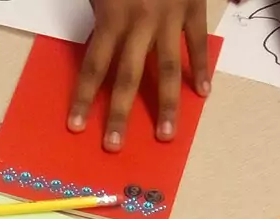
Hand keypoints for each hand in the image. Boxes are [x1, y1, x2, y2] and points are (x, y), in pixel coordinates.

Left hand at [70, 0, 209, 149]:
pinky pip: (196, 43)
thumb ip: (100, 14)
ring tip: (167, 134)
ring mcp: (169, 18)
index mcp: (112, 17)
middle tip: (114, 145)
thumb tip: (97, 47)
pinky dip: (201, 68)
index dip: (84, 98)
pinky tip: (202, 94)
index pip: (94, 67)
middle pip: (127, 78)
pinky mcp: (193, 7)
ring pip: (167, 69)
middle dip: (120, 114)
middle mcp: (140, 23)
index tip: (77, 126)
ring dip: (167, 105)